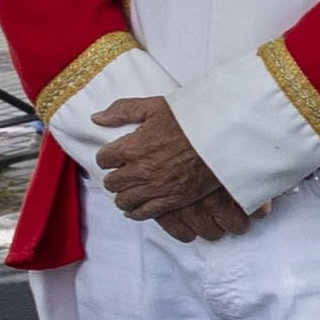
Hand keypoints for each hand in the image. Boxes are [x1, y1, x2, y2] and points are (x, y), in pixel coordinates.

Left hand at [90, 97, 251, 241]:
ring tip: (127, 191)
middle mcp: (140, 170)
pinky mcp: (172, 199)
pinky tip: (134, 209)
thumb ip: (122, 110)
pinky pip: (144, 213)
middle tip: (121, 173)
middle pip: (112, 182)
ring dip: (123, 195)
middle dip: (114, 177)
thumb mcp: (155, 106)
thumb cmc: (191, 120)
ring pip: (124, 200)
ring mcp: (156, 187)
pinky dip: (135, 212)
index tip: (114, 156)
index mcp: (133, 146)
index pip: (104, 158)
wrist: (223, 137)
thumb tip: (97, 118)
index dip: (107, 156)